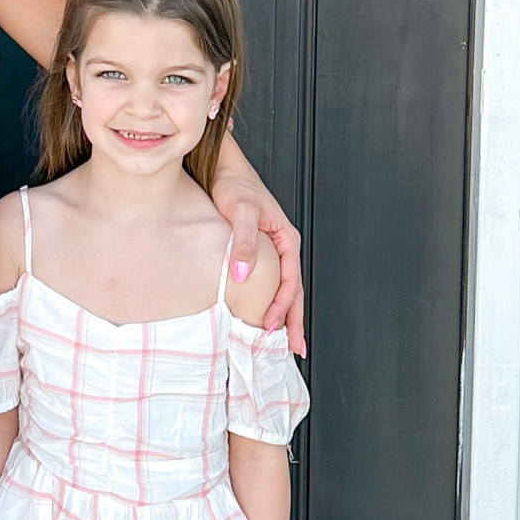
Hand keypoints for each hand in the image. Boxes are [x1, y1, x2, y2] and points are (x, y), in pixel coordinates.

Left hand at [212, 133, 305, 354]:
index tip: (270, 329)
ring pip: (285, 289)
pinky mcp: (259, 249)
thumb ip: (243, 243)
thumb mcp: (240, 212)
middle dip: (293, 322)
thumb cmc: (235, 185)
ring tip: (284, 343)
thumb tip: (240, 275)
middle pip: (293, 291)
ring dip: (285, 315)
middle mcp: (284, 247)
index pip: (289, 283)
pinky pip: (270, 281)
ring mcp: (274, 250)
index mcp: (287, 240)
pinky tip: (265, 315)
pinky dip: (272, 301)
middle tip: (293, 351)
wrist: (225, 168)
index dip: (282, 308)